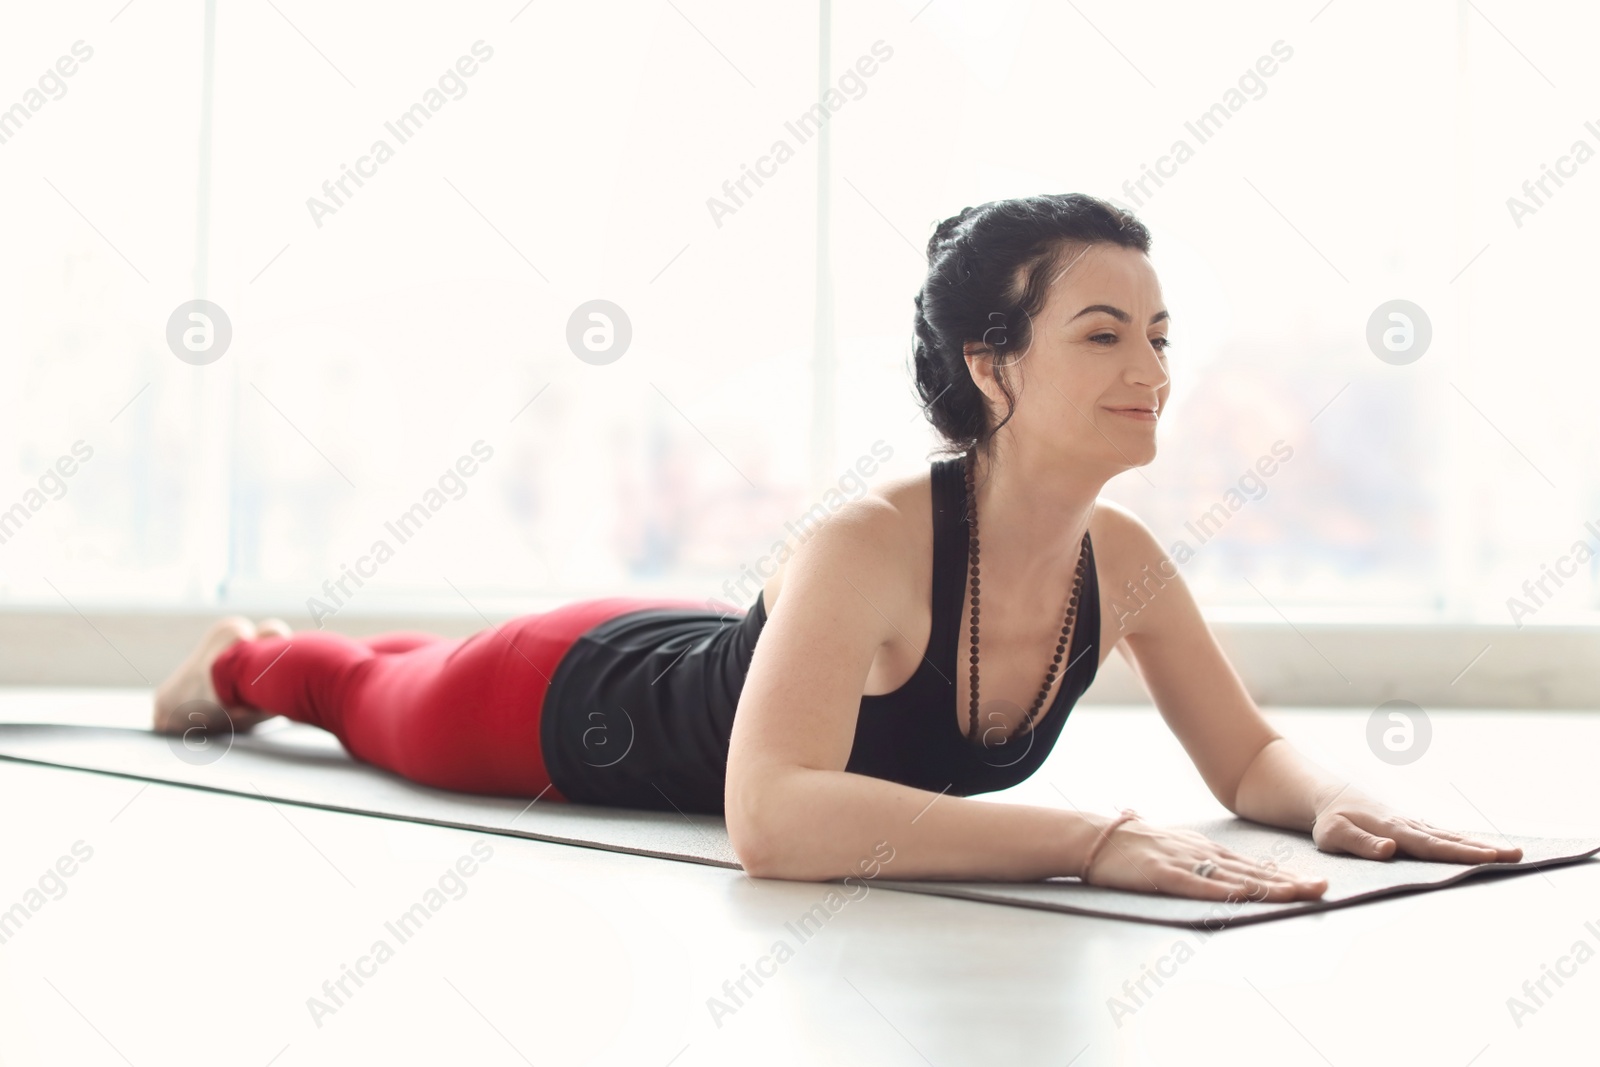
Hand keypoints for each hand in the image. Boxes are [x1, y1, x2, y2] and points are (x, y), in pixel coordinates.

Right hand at [1084, 819, 1328, 902]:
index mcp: (1203, 848)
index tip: (1313, 882)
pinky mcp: (1167, 876)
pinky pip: (1202, 887)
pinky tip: (1249, 897)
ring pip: (1236, 879)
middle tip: (1324, 888)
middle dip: (1290, 881)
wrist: (1095, 837)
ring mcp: (1186, 864)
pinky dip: (1229, 893)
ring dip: (1271, 888)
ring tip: (1301, 895)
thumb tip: (1192, 843)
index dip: (1283, 875)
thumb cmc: (1128, 842)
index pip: (1251, 865)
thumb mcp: (1166, 841)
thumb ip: (1189, 849)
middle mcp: (1202, 854)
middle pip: (1253, 871)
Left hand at [1311, 791, 1523, 863]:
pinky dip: (1466, 842)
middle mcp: (1410, 826)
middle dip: (1484, 849)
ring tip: (1512, 853)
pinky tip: (1484, 849)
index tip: (1489, 857)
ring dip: (1481, 845)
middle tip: (1517, 856)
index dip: (1460, 853)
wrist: (1332, 798)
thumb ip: (1360, 842)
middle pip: (1451, 840)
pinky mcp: (1415, 828)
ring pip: (1452, 837)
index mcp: (1393, 829)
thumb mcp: (1334, 835)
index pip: (1431, 845)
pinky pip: (1445, 837)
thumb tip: (1389, 850)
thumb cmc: (1331, 821)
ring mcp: (1415, 826)